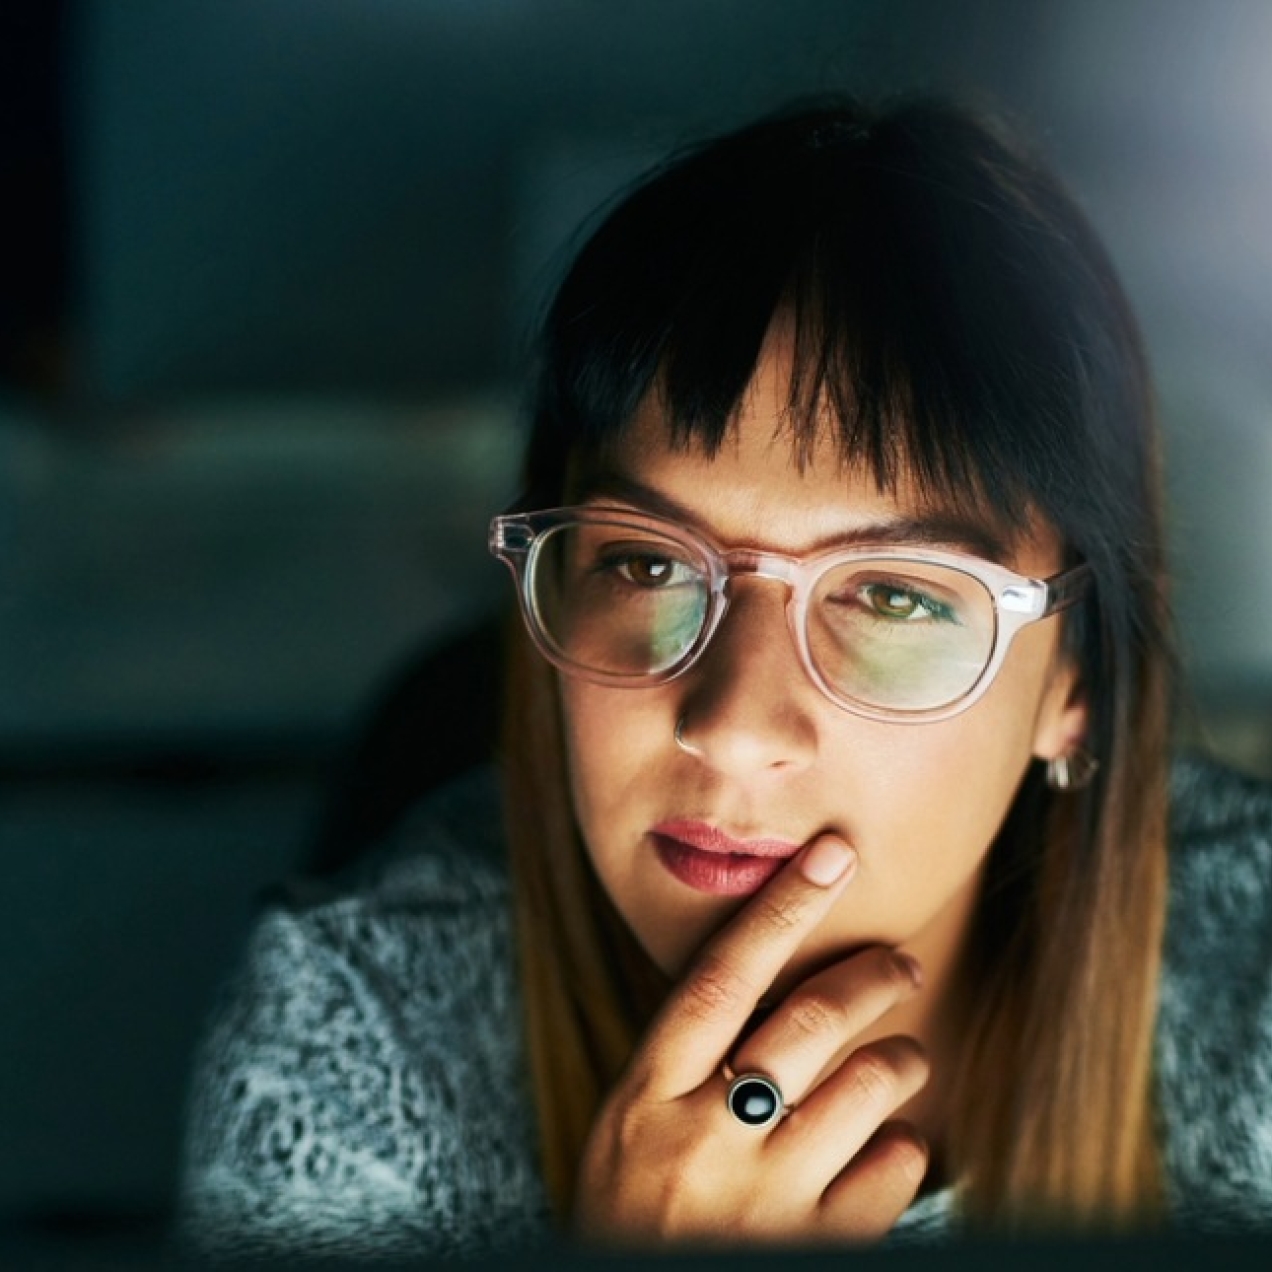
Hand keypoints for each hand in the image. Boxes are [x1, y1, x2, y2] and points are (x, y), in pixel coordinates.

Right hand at [573, 834, 928, 1245]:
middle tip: (902, 960)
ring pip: (867, 1086)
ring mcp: (762, 1202)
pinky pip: (894, 1169)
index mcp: (646, 1097)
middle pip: (809, 1021)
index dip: (781, 909)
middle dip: (871, 975)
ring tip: (904, 1056)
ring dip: (901, 1057)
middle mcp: (702, 1140)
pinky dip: (903, 1144)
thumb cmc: (632, 1217)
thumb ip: (683, 1064)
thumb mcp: (629, 1131)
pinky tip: (888, 1144)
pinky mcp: (815, 1251)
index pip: (720, 978)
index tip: (831, 854)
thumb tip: (767, 982)